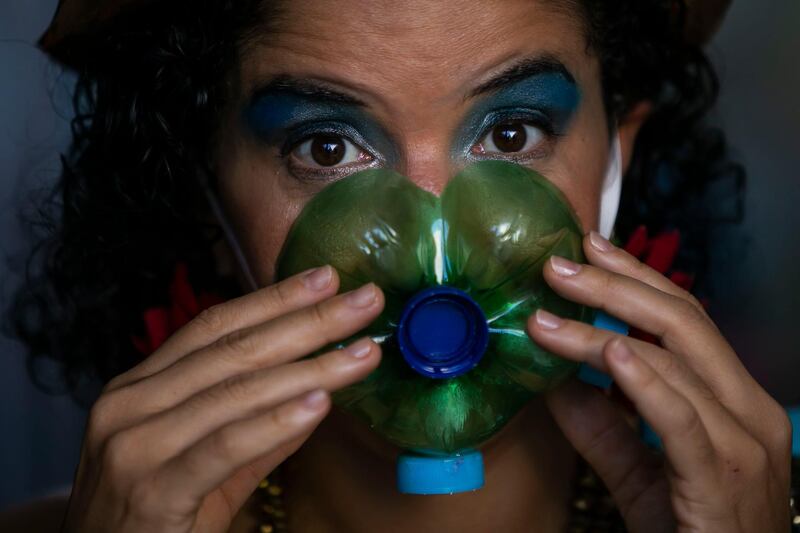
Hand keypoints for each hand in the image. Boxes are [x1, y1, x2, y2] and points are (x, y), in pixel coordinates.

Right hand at [61, 266, 383, 532]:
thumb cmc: (152, 517)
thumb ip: (258, 427)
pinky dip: (275, 422)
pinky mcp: (150, 492)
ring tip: (363, 351)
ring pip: (235, 391)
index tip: (328, 278)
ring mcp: (133, 445)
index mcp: (140, 387)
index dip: (275, 299)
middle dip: (308, 321)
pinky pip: (224, 446)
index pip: (216, 327)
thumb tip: (317, 388)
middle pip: (233, 349)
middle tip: (364, 300)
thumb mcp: (207, 463)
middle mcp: (129, 404)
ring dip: (310, 367)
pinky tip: (319, 402)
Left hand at [527, 231, 792, 531]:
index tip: (589, 250)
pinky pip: (680, 417)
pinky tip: (609, 353)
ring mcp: (743, 442)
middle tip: (559, 266)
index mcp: (733, 400)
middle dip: (616, 286)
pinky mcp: (722, 477)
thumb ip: (601, 427)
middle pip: (682, 322)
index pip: (686, 320)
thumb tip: (552, 382)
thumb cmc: (695, 531)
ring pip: (672, 361)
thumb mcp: (640, 471)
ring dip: (600, 331)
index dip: (636, 279)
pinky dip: (643, 380)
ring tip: (546, 316)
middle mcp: (747, 410)